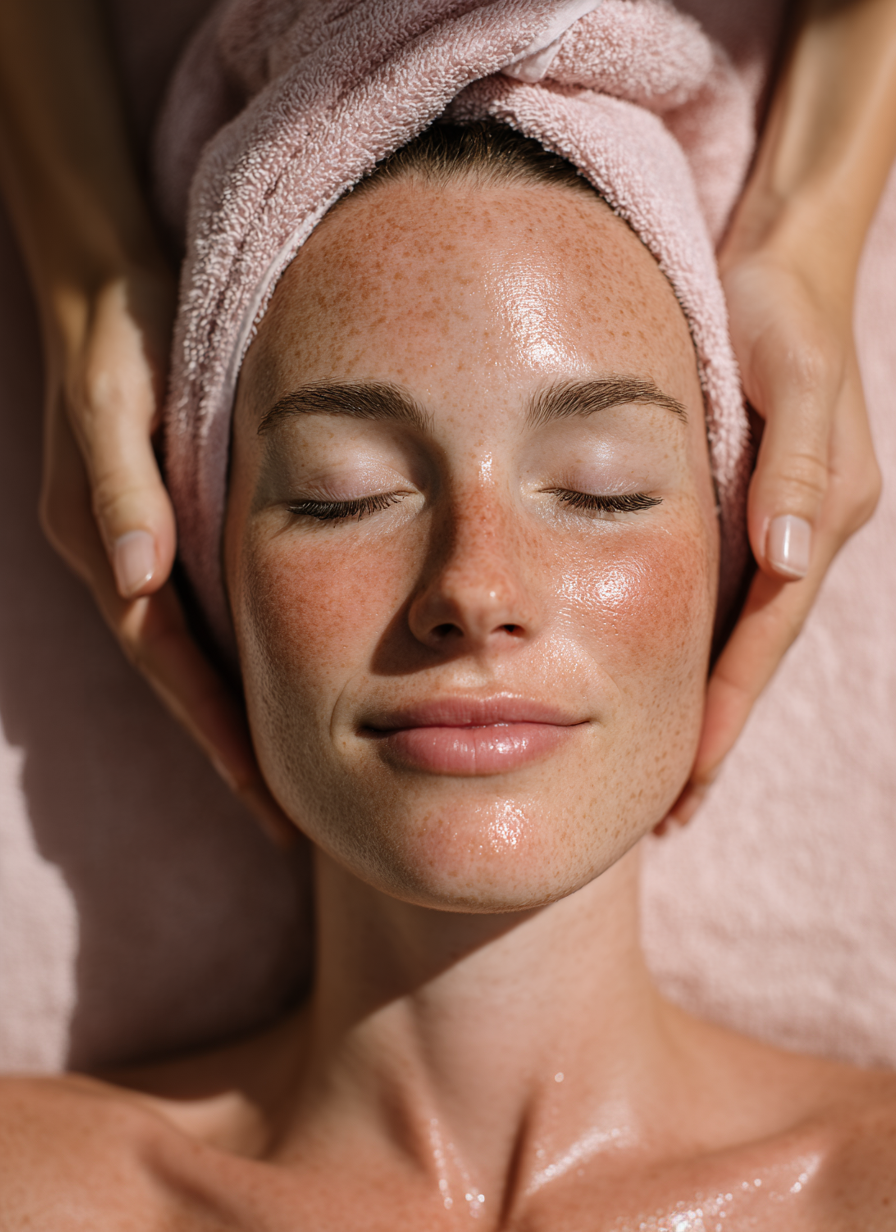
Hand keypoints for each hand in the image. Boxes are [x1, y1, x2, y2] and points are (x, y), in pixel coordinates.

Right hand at [39, 264, 295, 845]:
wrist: (108, 281)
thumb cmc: (119, 333)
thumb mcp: (118, 400)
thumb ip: (123, 486)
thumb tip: (134, 576)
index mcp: (110, 545)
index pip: (168, 664)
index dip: (216, 732)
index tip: (265, 800)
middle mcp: (124, 559)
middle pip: (182, 676)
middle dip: (230, 748)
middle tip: (287, 820)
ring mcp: (142, 547)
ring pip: (192, 652)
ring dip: (234, 713)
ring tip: (286, 775)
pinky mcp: (165, 524)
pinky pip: (201, 611)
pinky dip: (234, 656)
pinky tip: (275, 679)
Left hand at [665, 244, 880, 825]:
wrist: (780, 262)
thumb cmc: (780, 311)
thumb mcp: (794, 376)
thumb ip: (797, 467)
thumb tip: (789, 559)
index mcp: (817, 516)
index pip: (765, 636)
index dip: (726, 707)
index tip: (689, 779)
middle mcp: (800, 532)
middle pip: (751, 652)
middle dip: (712, 730)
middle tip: (670, 812)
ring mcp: (777, 524)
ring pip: (735, 632)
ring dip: (704, 701)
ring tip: (667, 774)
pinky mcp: (748, 506)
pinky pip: (720, 593)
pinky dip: (696, 646)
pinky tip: (662, 679)